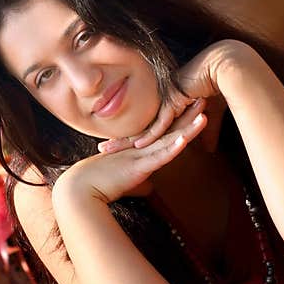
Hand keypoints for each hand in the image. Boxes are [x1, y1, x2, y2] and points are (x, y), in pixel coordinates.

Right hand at [54, 99, 208, 203]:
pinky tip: (187, 138)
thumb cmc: (99, 184)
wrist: (80, 188)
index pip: (165, 132)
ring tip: (203, 110)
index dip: (180, 119)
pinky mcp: (139, 166)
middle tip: (204, 94)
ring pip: (170, 138)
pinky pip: (161, 155)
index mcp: (142, 150)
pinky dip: (174, 146)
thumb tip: (149, 190)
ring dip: (188, 125)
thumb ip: (139, 183)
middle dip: (188, 113)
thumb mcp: (125, 182)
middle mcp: (143, 148)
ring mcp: (142, 155)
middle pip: (171, 128)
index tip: (194, 106)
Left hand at [99, 41, 246, 153]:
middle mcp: (162, 104)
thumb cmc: (216, 88)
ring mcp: (166, 103)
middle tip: (102, 149)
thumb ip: (207, 133)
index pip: (145, 126)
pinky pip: (161, 123)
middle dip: (120, 140)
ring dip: (126, 141)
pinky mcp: (175, 102)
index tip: (116, 146)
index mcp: (166, 106)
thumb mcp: (210, 117)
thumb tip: (210, 149)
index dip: (130, 137)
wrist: (223, 69)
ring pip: (143, 127)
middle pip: (137, 127)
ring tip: (107, 150)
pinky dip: (152, 135)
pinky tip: (139, 145)